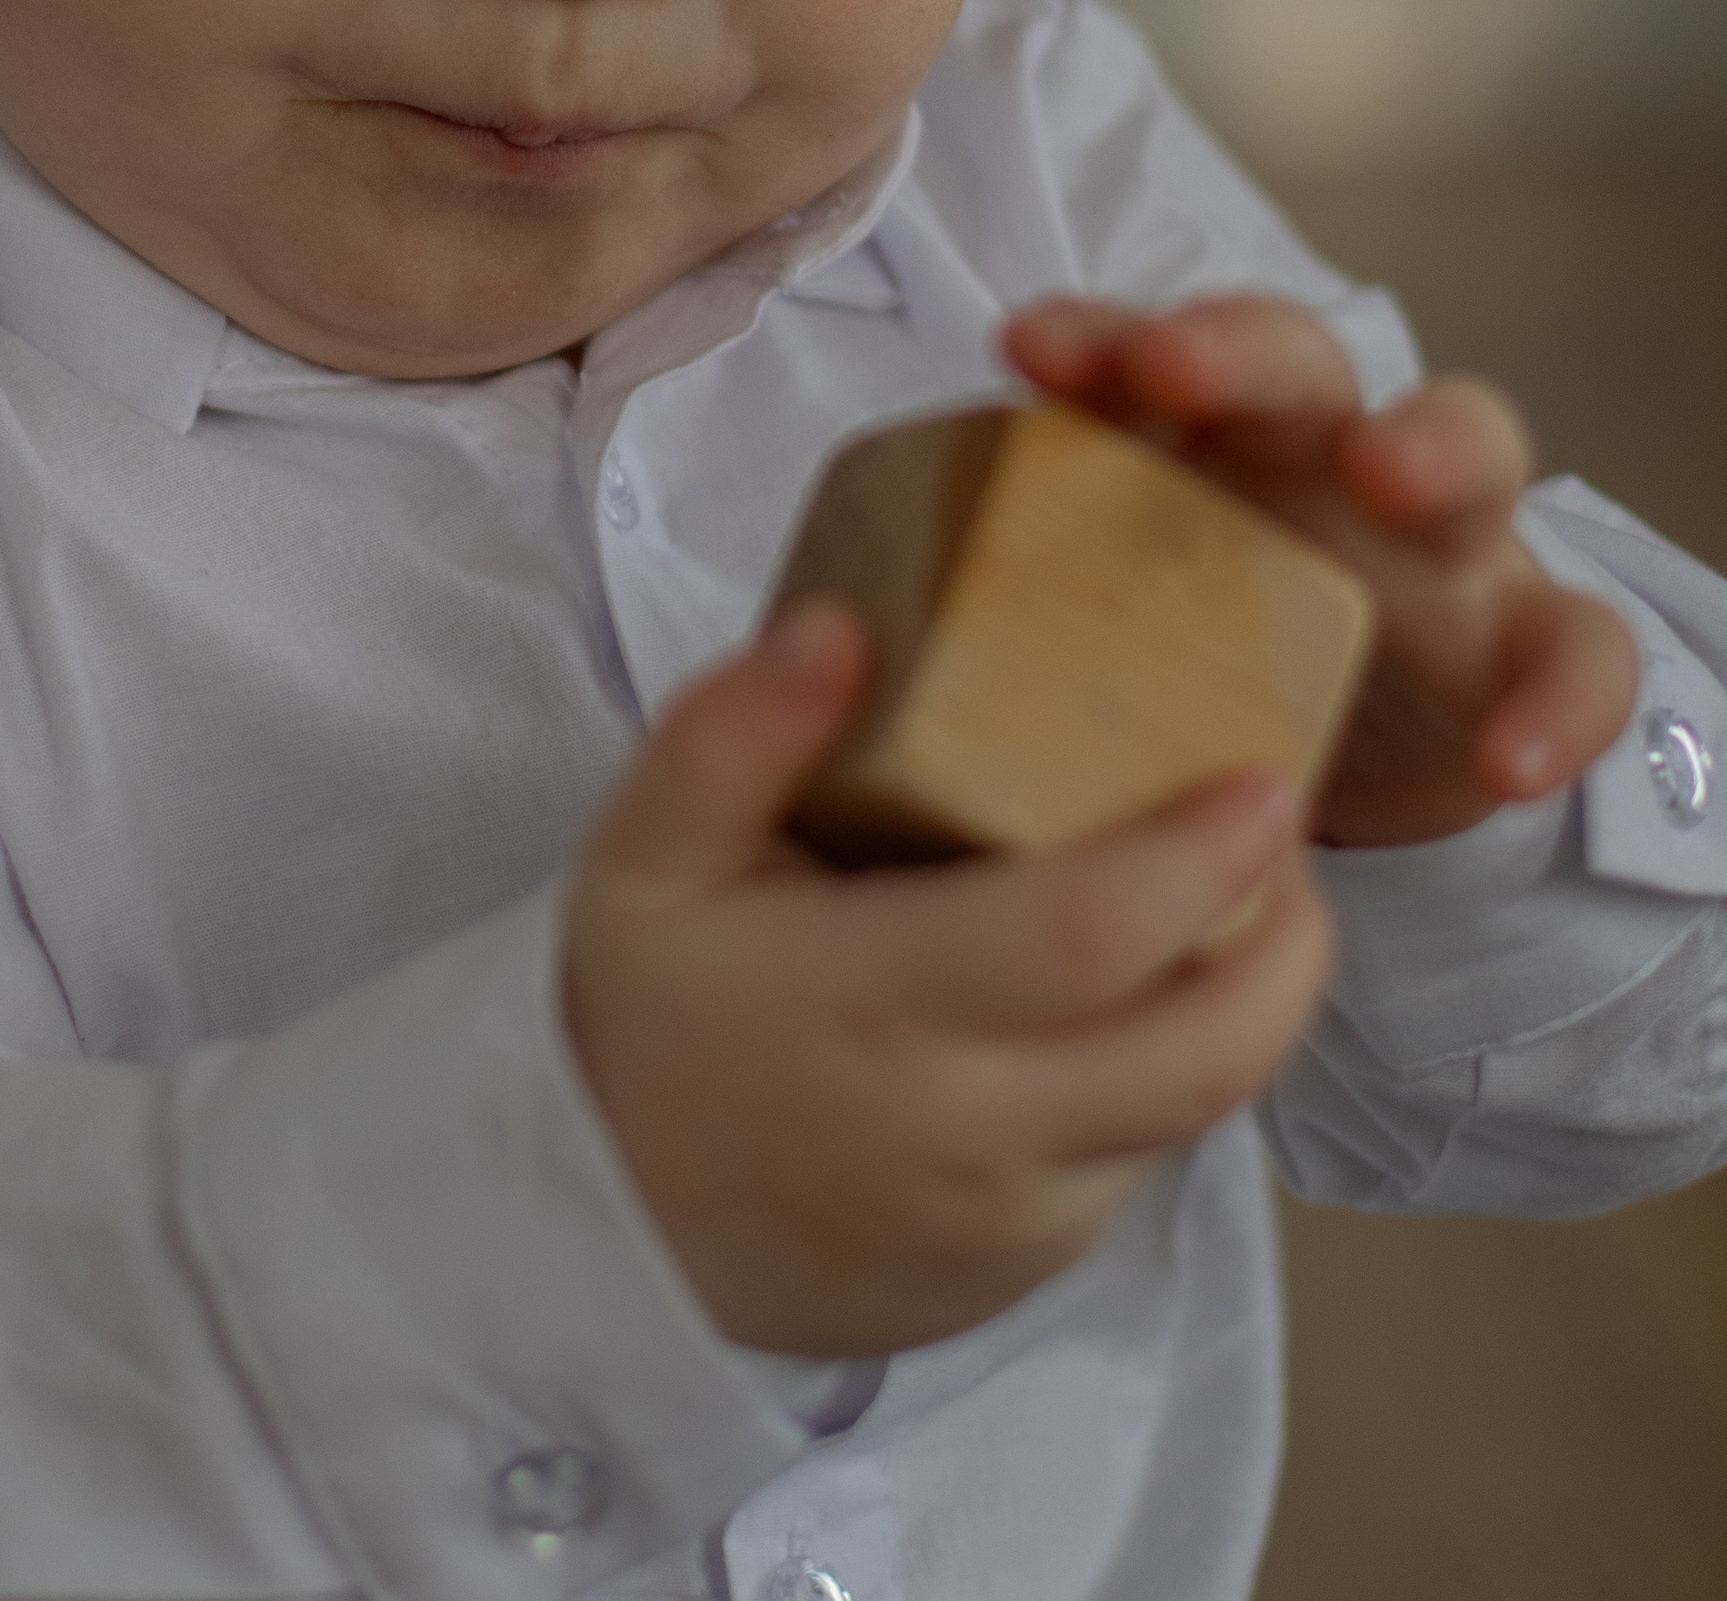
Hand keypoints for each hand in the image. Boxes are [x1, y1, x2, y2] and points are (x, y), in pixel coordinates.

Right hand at [563, 603, 1329, 1356]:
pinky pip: (1137, 1166)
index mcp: (872, 1003)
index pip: (1084, 939)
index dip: (1201, 861)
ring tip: (1236, 898)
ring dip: (1245, 1005)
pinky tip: (1132, 997)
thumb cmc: (646, 1014)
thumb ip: (731, 734)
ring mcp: (1005, 1220)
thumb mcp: (642, 855)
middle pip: (1204, 1054)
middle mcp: (960, 1129)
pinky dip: (1164, 1077)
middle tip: (1288, 833)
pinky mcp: (1025, 1271)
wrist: (609, 1234)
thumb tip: (837, 626)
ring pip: (1190, 1114)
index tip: (1268, 779)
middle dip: (1289, 943)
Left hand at [1003, 295, 1640, 848]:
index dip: (1094, 338)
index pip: (1145, 358)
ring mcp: (1433, 544)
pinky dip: (1559, 694)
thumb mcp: (1065, 645)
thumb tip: (791, 651)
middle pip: (1300, 361)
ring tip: (1386, 475)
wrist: (1294, 798)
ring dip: (1430, 443)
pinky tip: (1511, 762)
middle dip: (1237, 345)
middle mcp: (1313, 464)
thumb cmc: (1155, 688)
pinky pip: (1575, 646)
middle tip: (1175, 364)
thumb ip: (963, 620)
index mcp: (1189, 451)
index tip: (1022, 346)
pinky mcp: (1517, 643)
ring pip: (1468, 446)